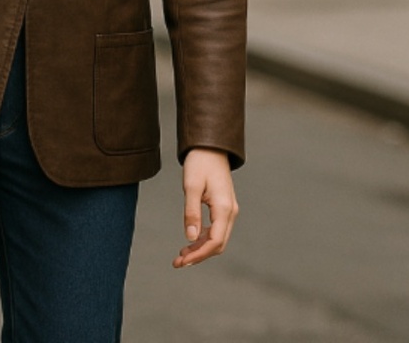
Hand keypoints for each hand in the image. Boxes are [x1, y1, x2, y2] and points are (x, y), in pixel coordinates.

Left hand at [173, 148, 237, 267]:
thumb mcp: (192, 187)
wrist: (209, 147)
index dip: (199, 254)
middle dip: (199, 255)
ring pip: (217, 238)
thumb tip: (190, 238)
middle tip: (178, 262)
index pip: (215, 241)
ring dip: (200, 249)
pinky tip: (190, 241)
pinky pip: (216, 230)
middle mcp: (230, 212)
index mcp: (224, 208)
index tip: (182, 261)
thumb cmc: (200, 163)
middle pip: (217, 244)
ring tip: (181, 255)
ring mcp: (228, 210)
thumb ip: (191, 212)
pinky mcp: (223, 207)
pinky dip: (203, 239)